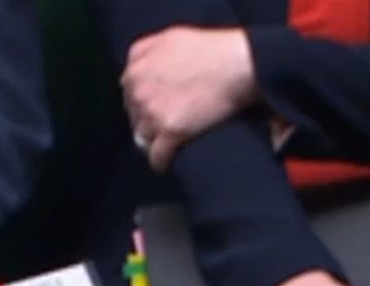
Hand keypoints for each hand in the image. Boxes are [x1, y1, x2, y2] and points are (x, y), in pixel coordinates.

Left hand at [123, 27, 258, 170]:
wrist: (240, 64)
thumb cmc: (213, 49)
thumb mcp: (171, 37)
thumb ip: (146, 52)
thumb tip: (131, 73)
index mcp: (137, 66)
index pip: (128, 91)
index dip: (142, 99)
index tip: (155, 104)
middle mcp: (138, 89)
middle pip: (134, 114)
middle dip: (146, 119)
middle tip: (166, 121)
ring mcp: (152, 111)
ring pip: (142, 137)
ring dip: (152, 141)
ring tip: (167, 143)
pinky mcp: (169, 131)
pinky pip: (156, 157)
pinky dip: (161, 162)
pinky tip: (166, 163)